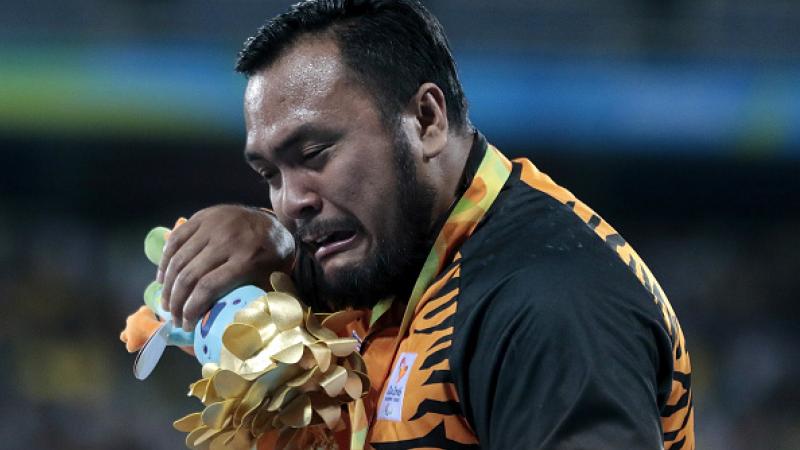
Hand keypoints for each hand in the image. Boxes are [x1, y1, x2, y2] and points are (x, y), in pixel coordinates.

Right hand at [158, 205, 295, 330]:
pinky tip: (162, 278)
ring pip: (178, 259)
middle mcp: (228, 240)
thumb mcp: (268, 283)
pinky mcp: (202, 216)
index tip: (186, 325)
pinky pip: (175, 239)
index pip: (208, 288)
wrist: (274, 225)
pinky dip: (164, 261)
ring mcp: (213, 225)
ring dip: (167, 286)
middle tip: (173, 319)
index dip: (191, 309)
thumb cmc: (271, 262)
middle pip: (190, 275)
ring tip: (166, 304)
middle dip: (176, 303)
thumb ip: (251, 303)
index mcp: (247, 259)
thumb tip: (230, 334)